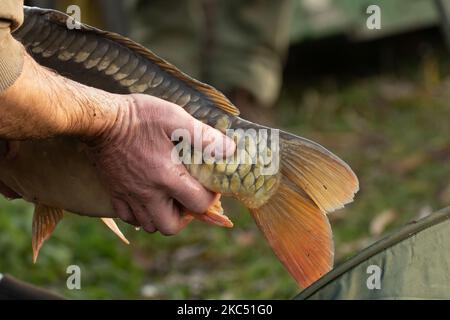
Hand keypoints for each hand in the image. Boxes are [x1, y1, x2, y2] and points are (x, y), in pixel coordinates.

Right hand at [86, 94, 234, 234]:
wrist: (100, 119)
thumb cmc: (139, 117)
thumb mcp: (176, 118)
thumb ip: (204, 137)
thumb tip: (229, 150)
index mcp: (166, 176)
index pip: (198, 205)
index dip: (210, 198)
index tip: (209, 186)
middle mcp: (147, 193)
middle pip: (170, 227)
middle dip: (185, 217)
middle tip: (188, 198)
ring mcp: (129, 195)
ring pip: (150, 225)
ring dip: (164, 216)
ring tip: (170, 198)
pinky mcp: (114, 192)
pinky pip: (129, 217)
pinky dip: (141, 214)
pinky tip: (148, 197)